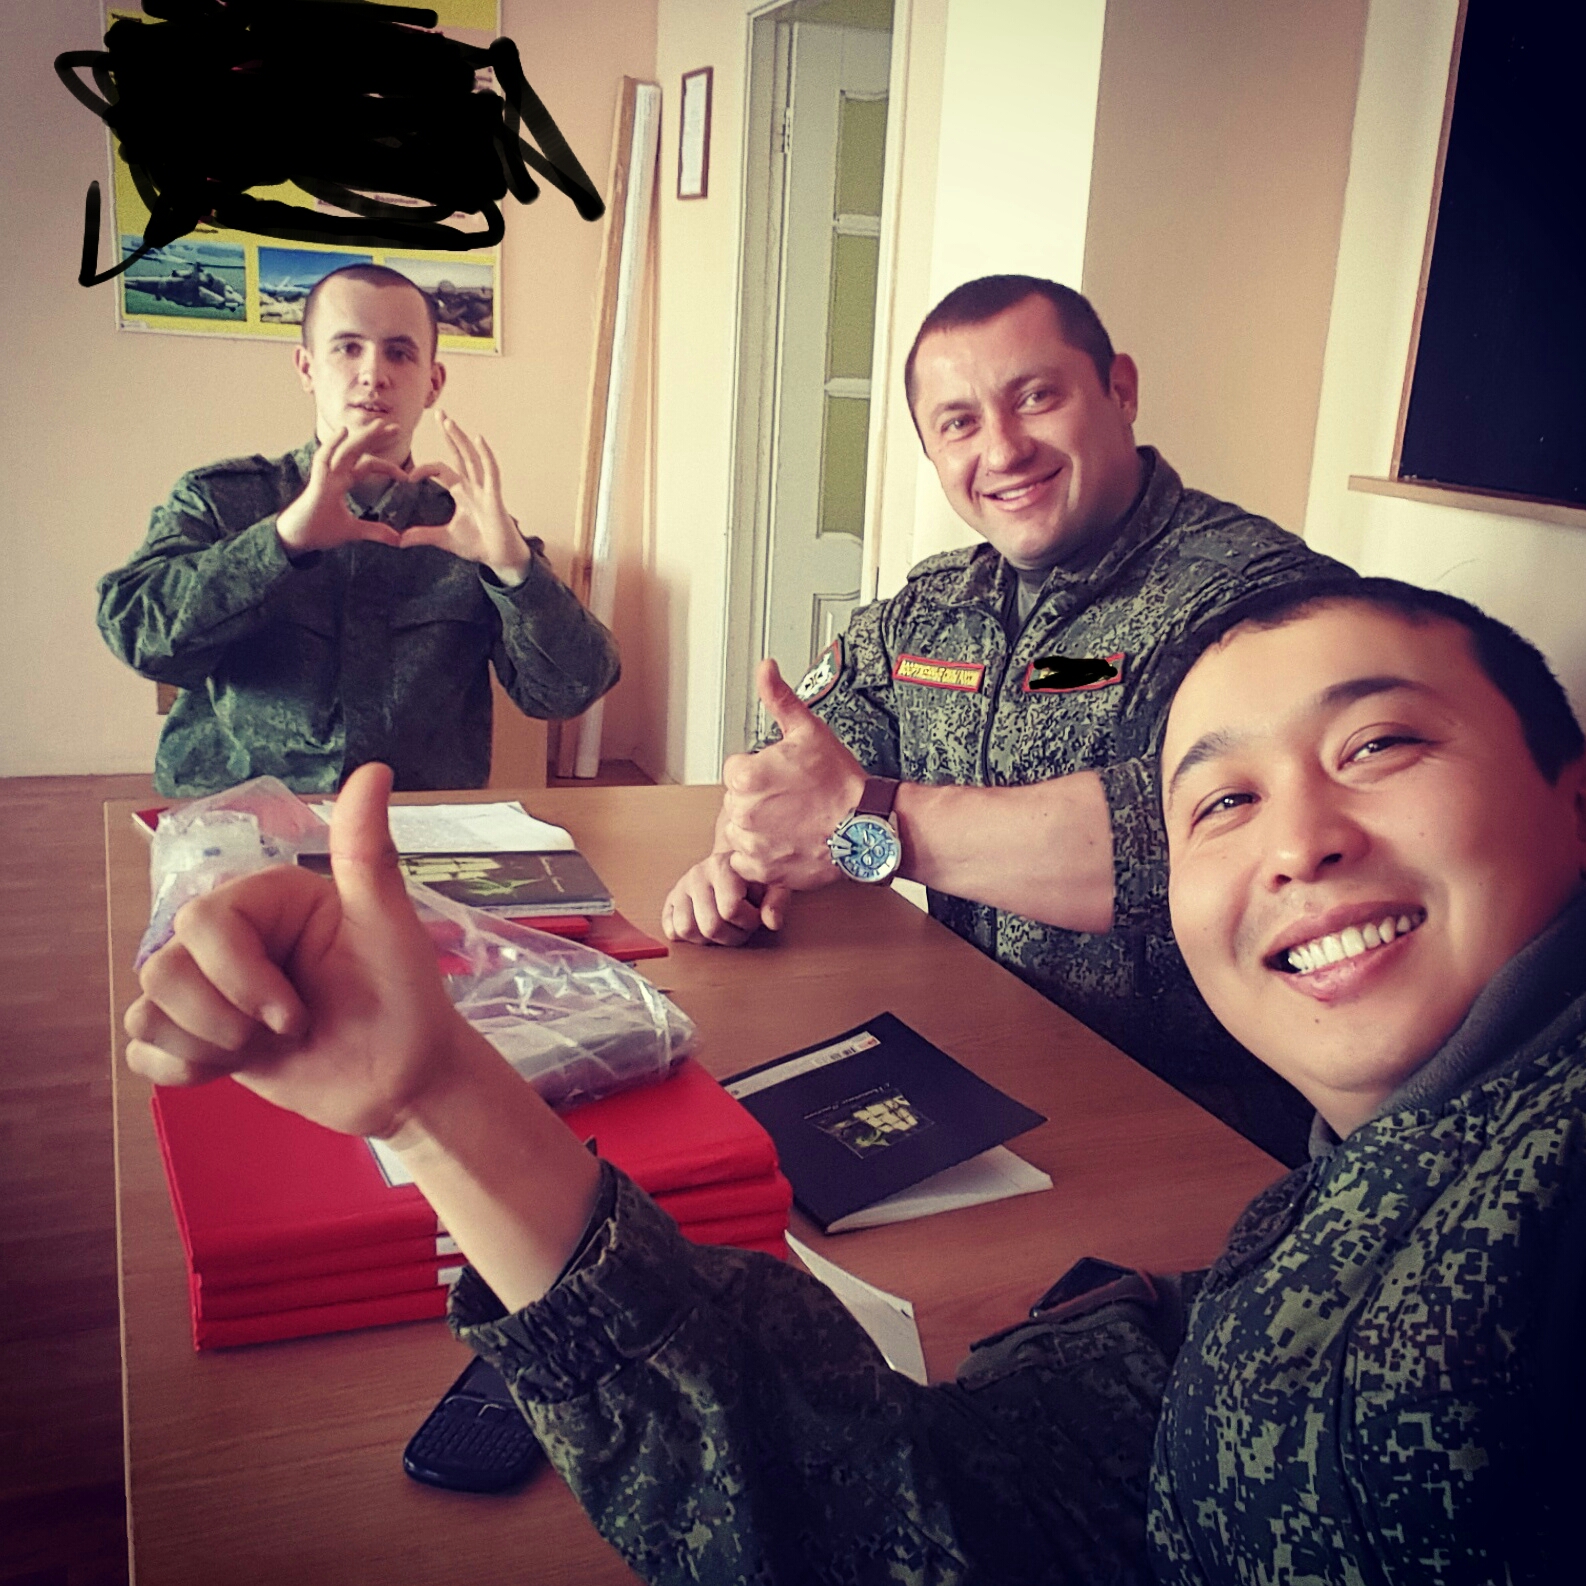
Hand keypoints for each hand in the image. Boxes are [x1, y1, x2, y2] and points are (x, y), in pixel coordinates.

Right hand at [123, 762, 479, 1141]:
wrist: (400, 1079)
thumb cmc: (402, 997)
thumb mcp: (386, 924)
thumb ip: (365, 850)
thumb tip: (374, 770)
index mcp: (263, 901)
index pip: (200, 923)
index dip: (238, 979)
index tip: (294, 1012)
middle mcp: (228, 939)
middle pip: (161, 969)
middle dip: (225, 1020)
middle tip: (288, 1031)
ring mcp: (208, 988)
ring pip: (145, 1011)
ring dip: (209, 1046)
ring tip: (268, 1047)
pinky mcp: (196, 1036)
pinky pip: (141, 1049)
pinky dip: (182, 1069)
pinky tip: (233, 1070)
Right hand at [275, 425, 406, 555]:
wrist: (295, 539)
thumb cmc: (319, 530)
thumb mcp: (354, 531)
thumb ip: (375, 531)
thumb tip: (398, 540)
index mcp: (341, 481)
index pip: (366, 465)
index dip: (386, 466)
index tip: (406, 476)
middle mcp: (334, 473)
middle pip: (357, 450)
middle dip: (376, 437)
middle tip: (397, 427)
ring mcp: (324, 476)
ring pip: (346, 451)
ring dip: (362, 437)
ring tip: (380, 425)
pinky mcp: (317, 483)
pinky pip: (324, 460)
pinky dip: (332, 445)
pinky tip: (344, 431)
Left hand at [403, 412, 531, 584]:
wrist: (500, 558)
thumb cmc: (479, 545)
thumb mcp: (445, 539)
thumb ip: (423, 535)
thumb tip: (399, 540)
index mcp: (462, 492)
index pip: (441, 470)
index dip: (424, 469)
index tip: (407, 476)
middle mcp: (473, 486)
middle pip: (459, 454)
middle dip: (449, 434)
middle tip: (438, 413)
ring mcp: (485, 489)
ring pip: (472, 458)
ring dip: (460, 439)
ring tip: (448, 421)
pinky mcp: (494, 497)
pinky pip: (491, 472)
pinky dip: (485, 455)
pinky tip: (479, 439)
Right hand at [661, 852, 792, 945]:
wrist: (733, 864)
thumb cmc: (755, 878)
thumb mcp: (774, 884)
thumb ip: (777, 902)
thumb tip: (771, 922)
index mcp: (723, 866)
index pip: (730, 909)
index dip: (748, 922)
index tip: (755, 916)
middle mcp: (697, 874)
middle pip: (709, 926)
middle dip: (731, 936)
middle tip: (740, 926)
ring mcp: (681, 887)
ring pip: (686, 929)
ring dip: (708, 939)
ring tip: (723, 926)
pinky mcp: (671, 900)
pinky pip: (671, 928)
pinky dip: (688, 936)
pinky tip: (705, 926)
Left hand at [721, 659, 867, 890]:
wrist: (867, 827)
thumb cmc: (841, 781)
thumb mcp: (809, 731)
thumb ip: (780, 699)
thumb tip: (766, 668)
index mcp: (746, 776)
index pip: (736, 770)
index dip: (761, 771)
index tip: (784, 777)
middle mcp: (743, 811)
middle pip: (737, 801)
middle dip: (759, 799)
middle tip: (793, 800)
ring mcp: (752, 844)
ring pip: (741, 831)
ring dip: (759, 828)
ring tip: (792, 822)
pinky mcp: (763, 870)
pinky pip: (747, 862)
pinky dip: (762, 857)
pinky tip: (786, 844)